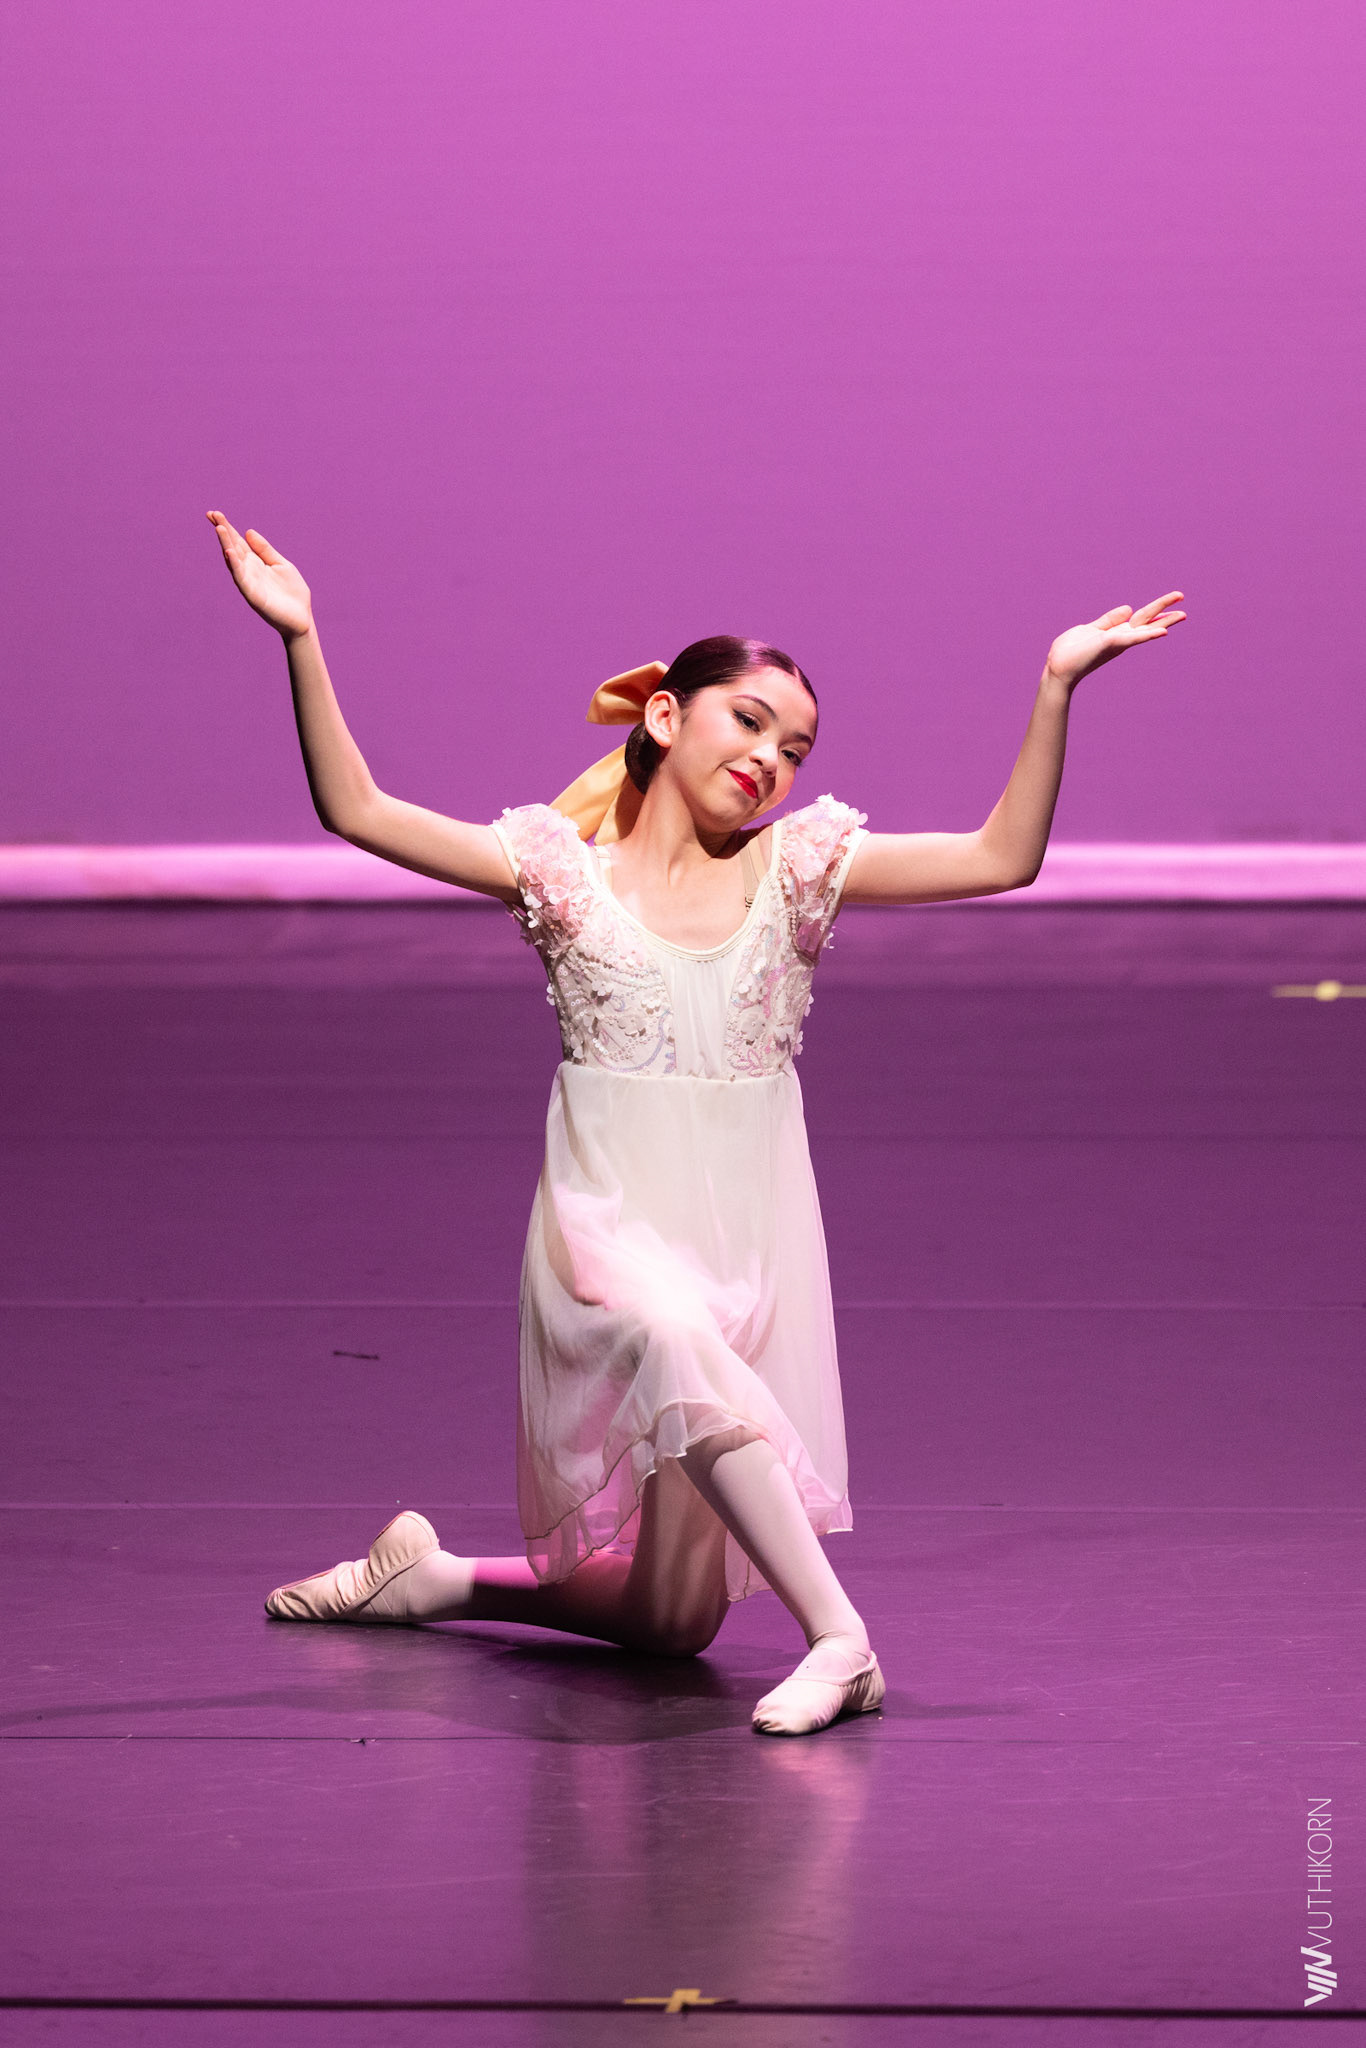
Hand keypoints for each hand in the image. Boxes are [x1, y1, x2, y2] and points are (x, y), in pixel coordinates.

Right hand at [206, 510, 312, 639]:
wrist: (301, 619)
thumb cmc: (292, 593)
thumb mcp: (281, 564)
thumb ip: (265, 550)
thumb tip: (248, 531)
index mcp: (256, 563)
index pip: (238, 542)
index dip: (227, 528)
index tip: (215, 514)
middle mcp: (249, 571)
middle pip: (232, 547)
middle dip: (223, 531)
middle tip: (212, 514)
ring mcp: (249, 583)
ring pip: (234, 561)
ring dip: (226, 544)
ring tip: (219, 528)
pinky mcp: (253, 596)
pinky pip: (241, 578)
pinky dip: (235, 565)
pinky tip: (229, 552)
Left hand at [1045, 592, 1186, 688]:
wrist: (1058, 667)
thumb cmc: (1071, 651)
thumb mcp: (1091, 629)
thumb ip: (1109, 620)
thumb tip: (1129, 608)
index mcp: (1116, 632)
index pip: (1141, 617)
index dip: (1157, 608)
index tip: (1174, 599)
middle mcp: (1121, 638)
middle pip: (1147, 620)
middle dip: (1166, 610)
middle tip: (1183, 596)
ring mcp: (1118, 641)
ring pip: (1145, 628)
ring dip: (1164, 621)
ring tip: (1183, 614)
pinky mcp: (1111, 643)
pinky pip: (1133, 638)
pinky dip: (1148, 635)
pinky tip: (1162, 632)